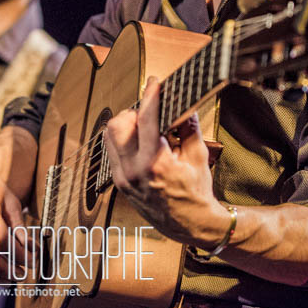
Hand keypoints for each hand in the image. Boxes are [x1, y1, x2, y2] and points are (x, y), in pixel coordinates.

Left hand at [103, 77, 228, 247]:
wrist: (189, 224)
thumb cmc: (196, 192)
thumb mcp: (198, 156)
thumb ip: (188, 127)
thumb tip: (184, 102)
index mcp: (156, 164)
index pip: (147, 120)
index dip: (150, 97)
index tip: (154, 83)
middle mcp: (134, 171)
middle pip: (118, 125)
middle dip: (133, 113)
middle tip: (149, 114)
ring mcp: (123, 178)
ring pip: (109, 137)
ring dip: (125, 126)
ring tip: (145, 129)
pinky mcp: (119, 183)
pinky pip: (112, 152)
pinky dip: (124, 141)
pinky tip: (140, 144)